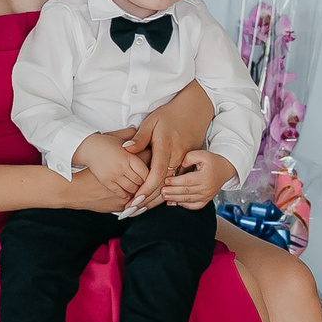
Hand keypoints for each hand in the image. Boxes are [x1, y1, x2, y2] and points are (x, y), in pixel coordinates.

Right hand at [72, 133, 150, 208]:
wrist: (86, 148)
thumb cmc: (104, 142)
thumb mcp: (120, 137)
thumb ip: (134, 136)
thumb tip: (145, 134)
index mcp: (129, 156)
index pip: (146, 172)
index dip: (151, 176)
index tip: (152, 176)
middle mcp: (122, 167)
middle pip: (141, 182)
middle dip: (145, 184)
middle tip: (147, 184)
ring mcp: (114, 175)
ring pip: (132, 189)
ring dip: (136, 191)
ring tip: (138, 189)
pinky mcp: (107, 182)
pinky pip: (121, 193)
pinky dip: (126, 195)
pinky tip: (128, 193)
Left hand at [126, 83, 211, 202]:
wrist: (194, 110)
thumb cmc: (169, 114)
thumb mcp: (151, 121)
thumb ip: (140, 138)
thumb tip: (126, 150)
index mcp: (166, 147)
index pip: (156, 174)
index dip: (145, 190)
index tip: (134, 201)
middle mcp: (178, 156)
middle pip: (163, 185)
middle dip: (148, 201)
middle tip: (131, 212)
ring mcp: (185, 161)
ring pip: (171, 186)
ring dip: (156, 200)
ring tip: (139, 211)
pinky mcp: (189, 163)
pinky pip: (177, 182)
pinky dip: (166, 193)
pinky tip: (155, 201)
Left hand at [163, 148, 236, 209]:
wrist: (225, 169)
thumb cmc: (212, 161)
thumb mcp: (202, 154)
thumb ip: (189, 157)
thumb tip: (179, 165)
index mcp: (205, 177)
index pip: (187, 181)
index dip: (175, 182)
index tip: (165, 180)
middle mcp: (206, 188)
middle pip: (186, 192)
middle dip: (172, 192)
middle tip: (161, 191)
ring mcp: (207, 196)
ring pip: (188, 200)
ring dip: (175, 199)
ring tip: (165, 197)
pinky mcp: (206, 200)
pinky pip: (194, 206)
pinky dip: (184, 206)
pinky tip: (174, 203)